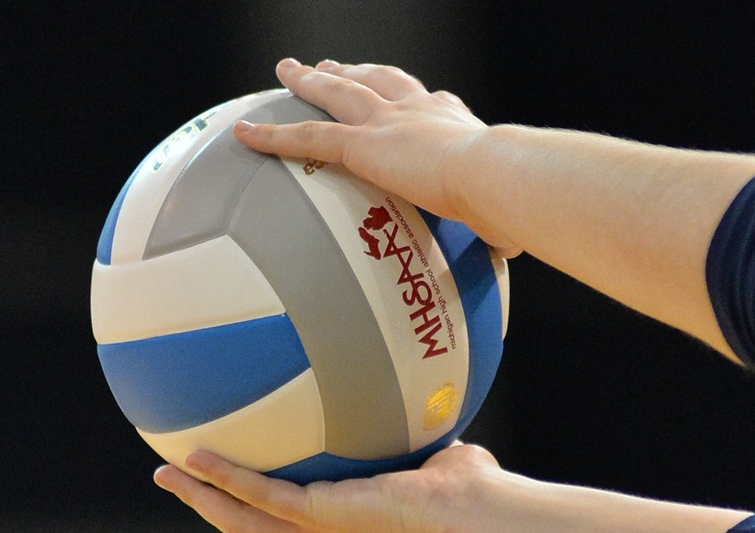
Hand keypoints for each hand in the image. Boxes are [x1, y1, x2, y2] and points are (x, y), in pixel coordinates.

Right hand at [153, 442, 502, 532]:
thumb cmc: (464, 490)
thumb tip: (410, 398)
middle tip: (176, 483)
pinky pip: (259, 496)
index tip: (230, 495)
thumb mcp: (426, 461)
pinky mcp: (319, 517)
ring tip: (166, 473)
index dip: (253, 515)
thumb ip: (406, 440)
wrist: (471, 511)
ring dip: (202, 499)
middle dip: (211, 511)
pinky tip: (196, 457)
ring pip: (241, 523)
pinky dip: (225, 477)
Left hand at [234, 59, 522, 256]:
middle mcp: (418, 111)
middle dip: (353, 70)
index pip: (426, 102)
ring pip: (337, 93)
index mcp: (453, 123)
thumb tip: (506, 244)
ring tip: (290, 71)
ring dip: (311, 82)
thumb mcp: (502, 208)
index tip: (400, 96)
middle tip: (331, 65)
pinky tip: (246, 131)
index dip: (407, 96)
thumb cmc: (509, 196)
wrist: (496, 175)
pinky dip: (272, 134)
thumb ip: (495, 224)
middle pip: (376, 79)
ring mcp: (387, 122)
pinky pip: (306, 137)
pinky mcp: (361, 144)